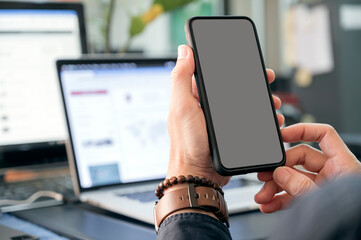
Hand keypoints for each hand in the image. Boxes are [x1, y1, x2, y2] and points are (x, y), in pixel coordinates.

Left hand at [167, 45, 283, 186]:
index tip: (248, 62)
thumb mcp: (182, 108)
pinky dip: (260, 118)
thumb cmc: (187, 145)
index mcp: (195, 97)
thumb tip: (185, 51)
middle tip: (267, 82)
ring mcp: (219, 120)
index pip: (214, 74)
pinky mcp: (229, 133)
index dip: (231, 65)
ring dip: (260, 101)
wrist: (199, 175)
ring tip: (272, 103)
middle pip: (234, 88)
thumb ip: (181, 79)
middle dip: (252, 84)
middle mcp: (207, 106)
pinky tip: (270, 119)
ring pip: (244, 104)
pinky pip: (248, 120)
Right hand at [255, 123, 360, 212]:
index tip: (282, 134)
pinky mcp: (314, 201)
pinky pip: (293, 196)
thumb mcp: (325, 199)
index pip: (323, 135)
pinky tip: (269, 205)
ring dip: (274, 187)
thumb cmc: (354, 216)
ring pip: (292, 179)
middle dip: (279, 169)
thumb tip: (280, 173)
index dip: (302, 131)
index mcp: (342, 164)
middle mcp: (332, 173)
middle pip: (299, 159)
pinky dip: (279, 200)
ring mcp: (321, 187)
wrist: (356, 237)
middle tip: (264, 176)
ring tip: (262, 196)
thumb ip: (301, 185)